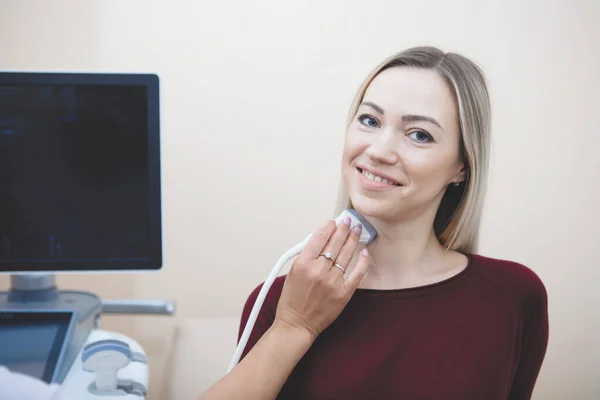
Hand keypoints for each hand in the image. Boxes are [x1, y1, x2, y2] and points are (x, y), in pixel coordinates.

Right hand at [274, 216, 369, 340]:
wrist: (297, 324)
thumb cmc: (292, 300)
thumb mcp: (292, 272)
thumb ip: (306, 256)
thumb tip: (321, 240)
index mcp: (303, 264)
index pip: (319, 238)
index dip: (328, 227)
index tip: (333, 222)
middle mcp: (319, 271)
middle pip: (334, 244)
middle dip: (343, 229)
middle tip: (348, 220)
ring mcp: (333, 282)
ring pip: (346, 255)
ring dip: (352, 240)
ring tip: (357, 230)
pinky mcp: (343, 293)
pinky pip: (356, 274)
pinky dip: (362, 262)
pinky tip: (365, 252)